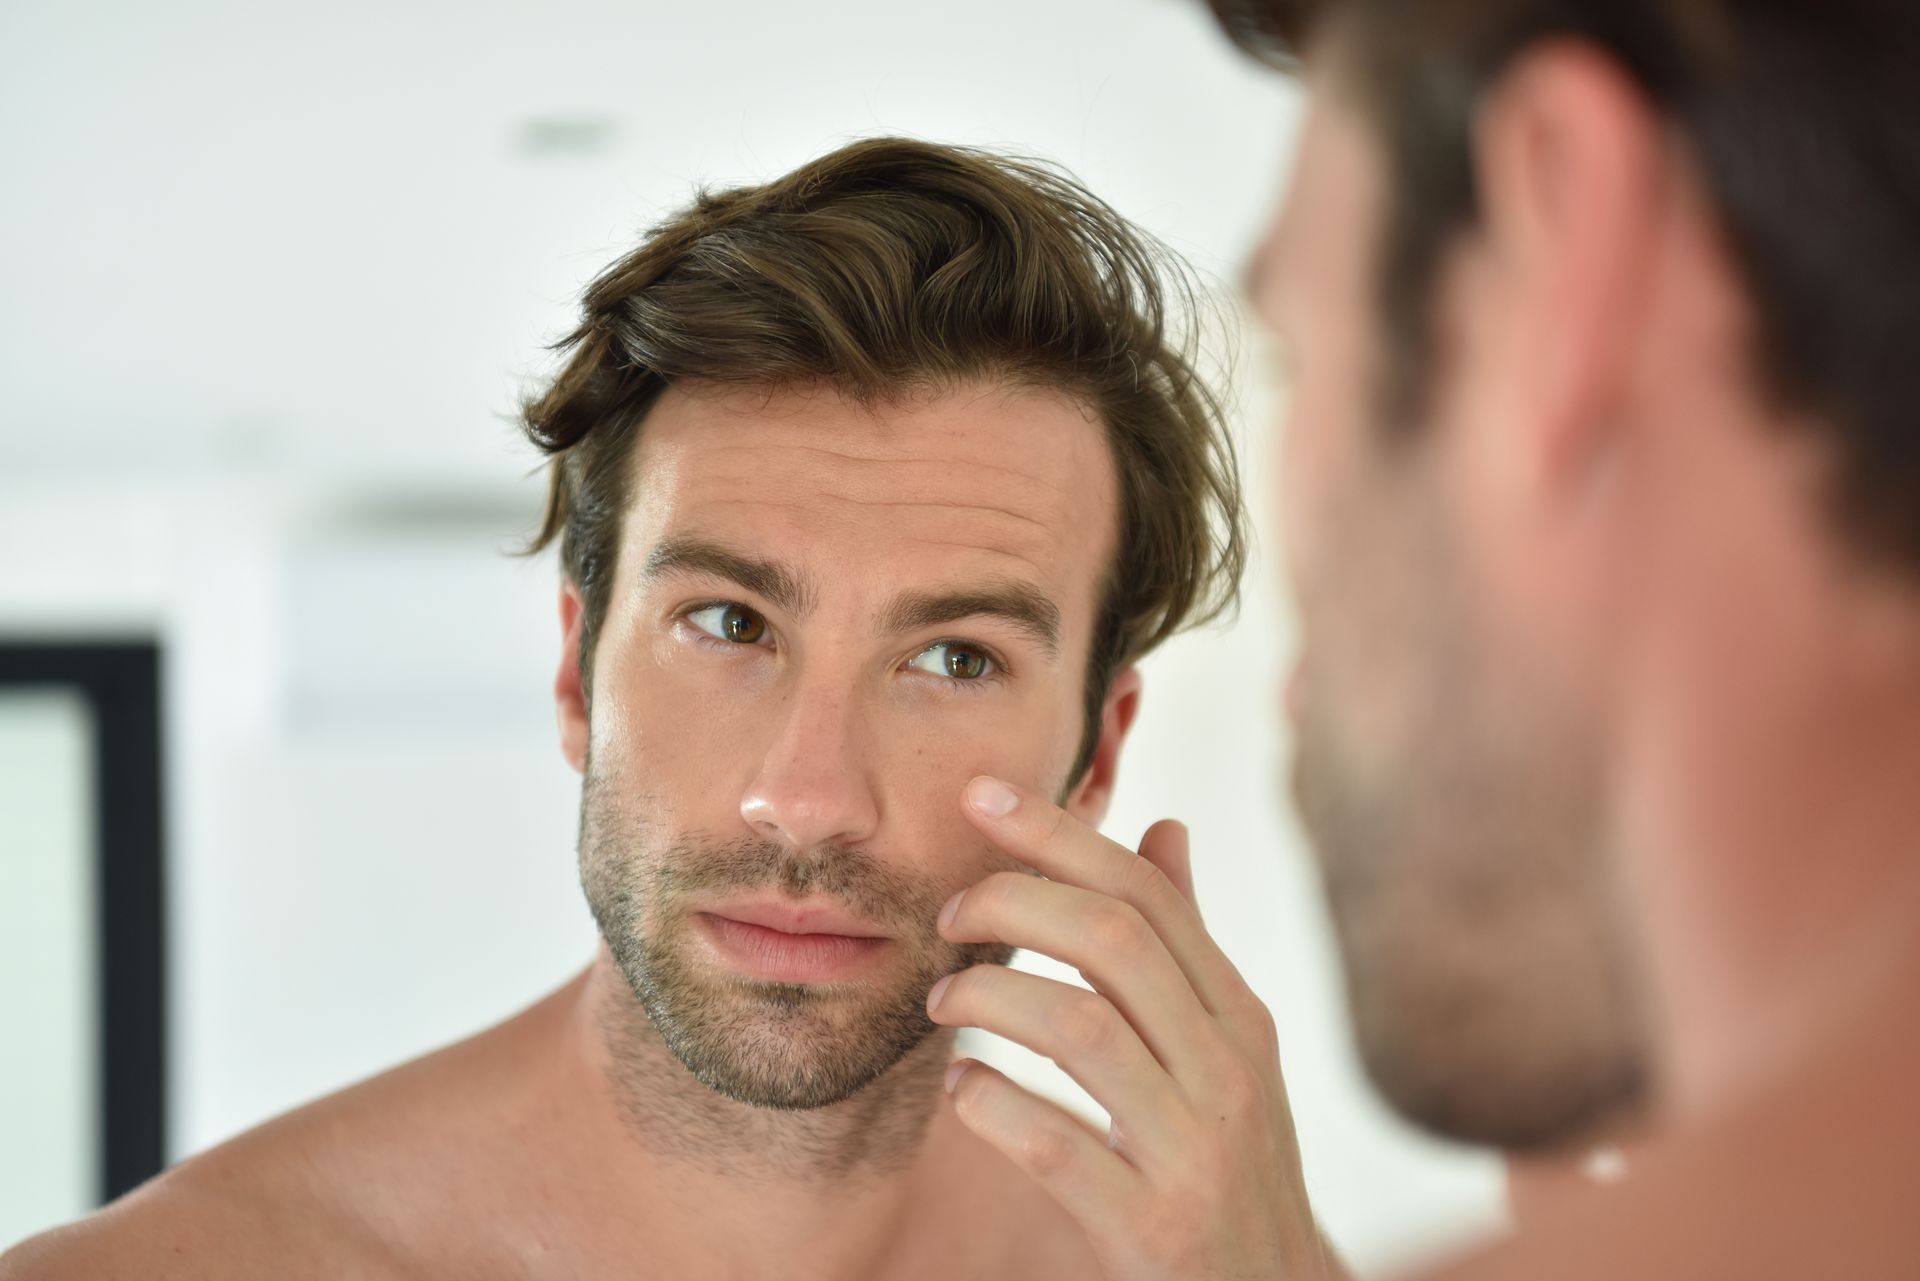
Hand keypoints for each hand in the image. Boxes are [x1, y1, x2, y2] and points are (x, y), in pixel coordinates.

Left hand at [926, 775, 1341, 1280]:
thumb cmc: (1227, 1165)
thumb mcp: (1225, 1052)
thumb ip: (1186, 946)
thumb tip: (1164, 827)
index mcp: (1240, 1018)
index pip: (1147, 895)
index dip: (1060, 836)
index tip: (981, 796)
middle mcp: (1230, 1072)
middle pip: (1114, 941)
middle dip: (1013, 903)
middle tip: (949, 913)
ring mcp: (1197, 1151)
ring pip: (1081, 1028)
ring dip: (989, 1000)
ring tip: (943, 1004)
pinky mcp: (1156, 1227)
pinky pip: (1055, 1144)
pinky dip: (991, 1104)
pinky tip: (962, 1092)